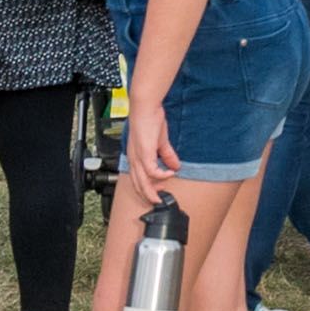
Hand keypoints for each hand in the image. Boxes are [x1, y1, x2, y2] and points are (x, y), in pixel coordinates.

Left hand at [123, 95, 179, 210]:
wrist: (145, 109)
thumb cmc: (150, 121)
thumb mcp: (160, 141)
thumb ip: (167, 155)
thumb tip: (175, 166)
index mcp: (136, 156)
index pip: (137, 178)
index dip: (146, 188)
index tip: (158, 192)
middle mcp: (134, 159)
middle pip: (137, 184)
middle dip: (147, 195)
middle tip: (157, 201)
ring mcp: (138, 157)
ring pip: (142, 181)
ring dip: (151, 191)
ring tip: (160, 196)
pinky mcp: (144, 153)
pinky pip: (152, 170)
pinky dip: (161, 175)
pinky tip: (170, 174)